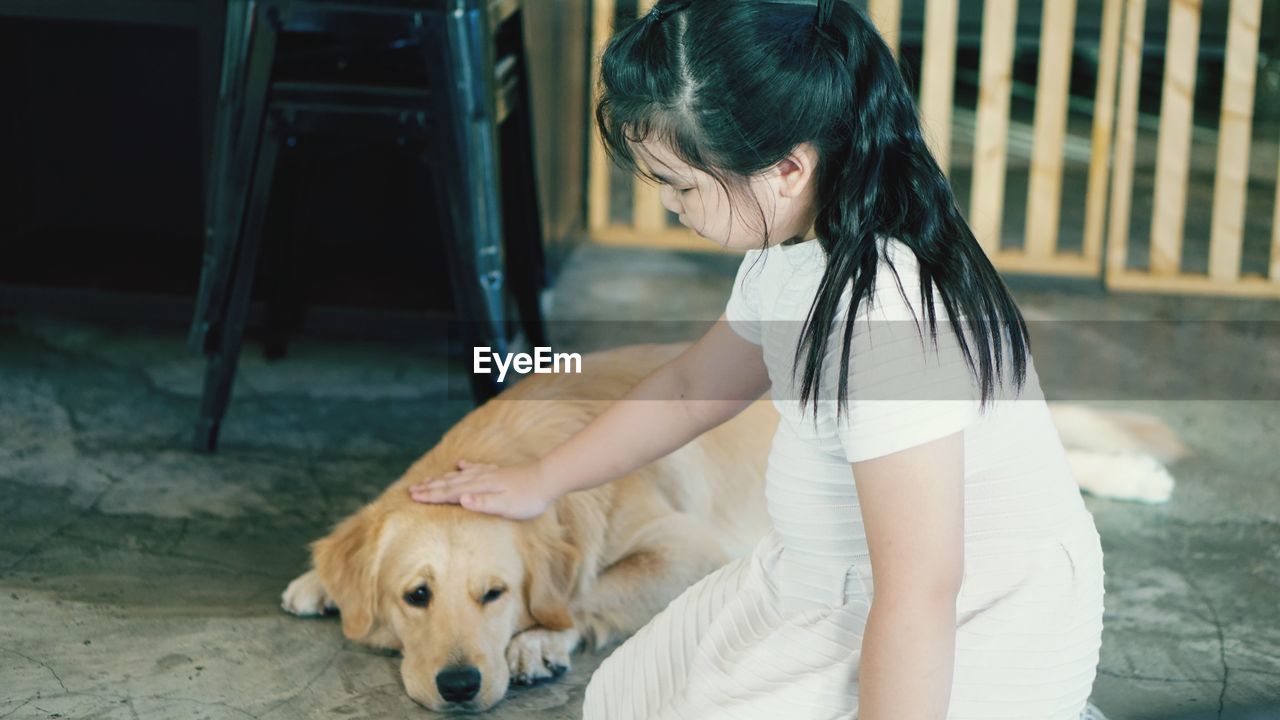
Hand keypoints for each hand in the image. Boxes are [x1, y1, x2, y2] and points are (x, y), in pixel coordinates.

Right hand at [407, 460, 556, 519]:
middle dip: (430, 487)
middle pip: (450, 483)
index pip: (449, 493)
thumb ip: (483, 503)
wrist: (548, 479)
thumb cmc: (528, 498)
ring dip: (442, 478)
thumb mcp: (506, 506)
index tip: (412, 497)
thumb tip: (460, 499)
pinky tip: (460, 464)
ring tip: (428, 479)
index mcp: (479, 488)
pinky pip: (476, 468)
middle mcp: (480, 479)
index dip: (430, 496)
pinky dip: (465, 467)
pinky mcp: (498, 473)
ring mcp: (489, 474)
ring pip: (459, 475)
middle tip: (411, 489)